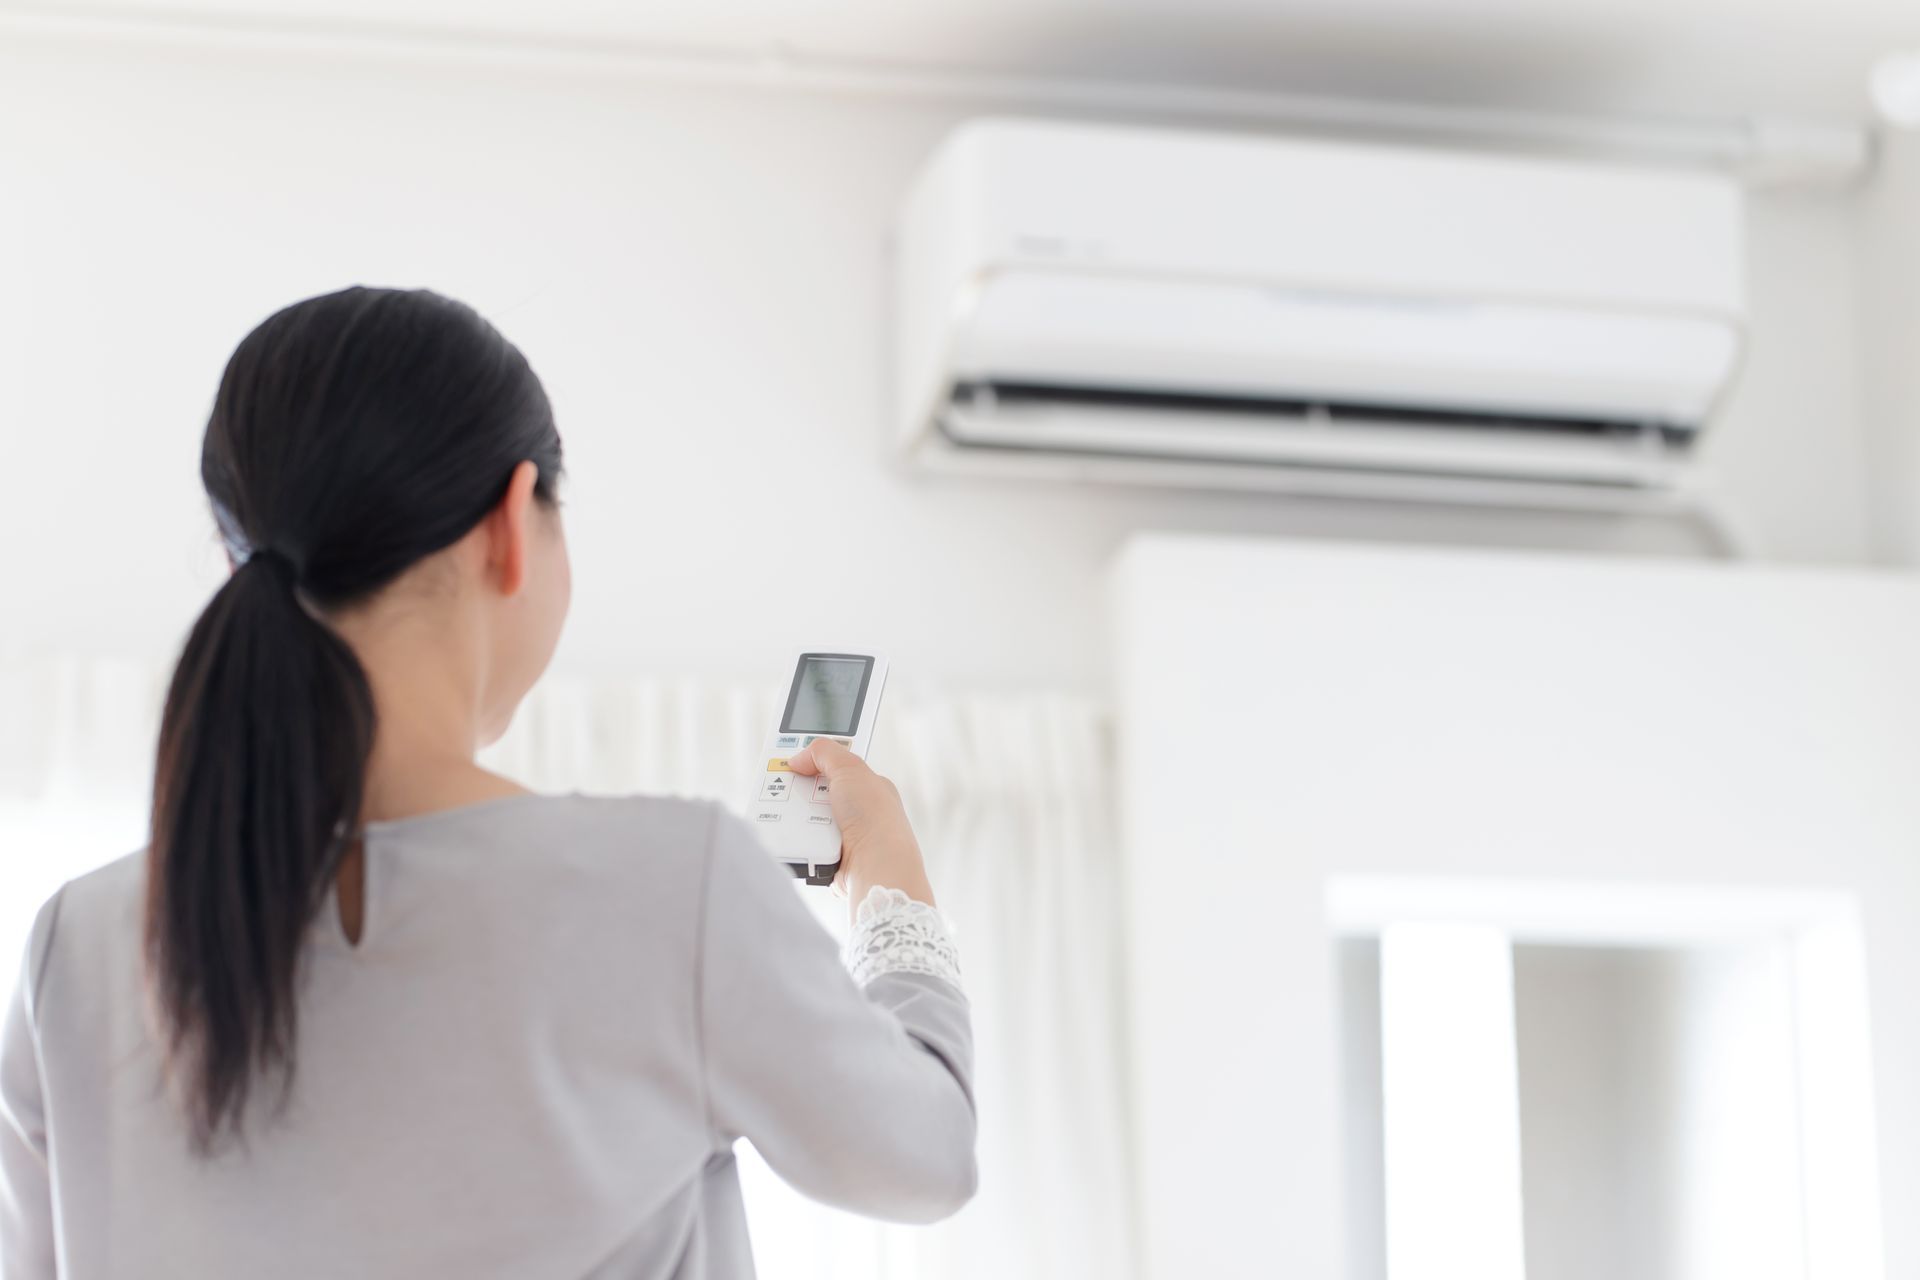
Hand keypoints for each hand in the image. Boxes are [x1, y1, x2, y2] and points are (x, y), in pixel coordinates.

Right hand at [784, 739, 934, 916]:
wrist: (875, 867)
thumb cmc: (875, 820)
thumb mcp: (850, 768)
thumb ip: (824, 753)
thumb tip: (799, 759)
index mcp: (868, 786)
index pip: (837, 765)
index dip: (816, 761)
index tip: (794, 761)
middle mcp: (857, 810)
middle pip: (816, 790)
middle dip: (798, 788)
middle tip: (783, 786)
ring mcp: (843, 834)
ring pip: (805, 816)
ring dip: (794, 814)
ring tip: (788, 812)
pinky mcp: (829, 856)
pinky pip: (802, 841)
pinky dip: (796, 838)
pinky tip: (795, 834)